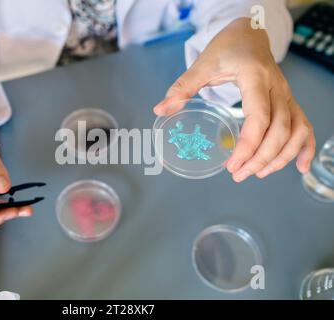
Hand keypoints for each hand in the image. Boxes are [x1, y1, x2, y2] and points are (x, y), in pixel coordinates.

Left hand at [153, 18, 315, 181]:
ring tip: (258, 173)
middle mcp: (276, 87)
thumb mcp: (203, 64)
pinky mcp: (290, 101)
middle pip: (280, 130)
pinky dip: (304, 148)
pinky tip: (299, 167)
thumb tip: (160, 110)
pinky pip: (304, 126)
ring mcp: (287, 95)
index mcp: (254, 77)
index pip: (258, 117)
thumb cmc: (227, 48)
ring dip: (281, 157)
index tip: (232, 166)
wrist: (249, 33)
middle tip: (239, 175)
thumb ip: (182, 88)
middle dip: (262, 158)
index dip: (247, 145)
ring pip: (296, 131)